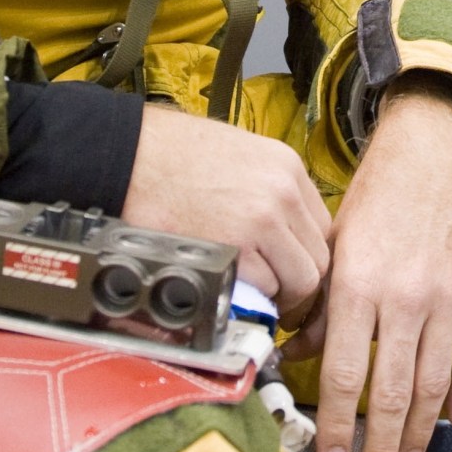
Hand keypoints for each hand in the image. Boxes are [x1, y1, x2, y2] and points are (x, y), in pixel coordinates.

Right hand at [122, 106, 331, 316]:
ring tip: (254, 293)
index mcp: (287, 167)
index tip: (291, 269)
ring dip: (278, 294)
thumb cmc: (172, 153)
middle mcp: (282, 192)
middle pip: (319, 258)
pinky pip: (265, 290)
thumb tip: (284, 233)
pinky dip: (252, 297)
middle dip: (299, 284)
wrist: (129, 154)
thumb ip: (271, 190)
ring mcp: (262, 221)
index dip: (306, 255)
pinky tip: (233, 288)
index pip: (323, 228)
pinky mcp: (235, 249)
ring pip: (300, 280)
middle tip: (277, 295)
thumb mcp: (241, 155)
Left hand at [295, 82, 451, 451]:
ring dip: (421, 434)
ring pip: (434, 385)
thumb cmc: (374, 196)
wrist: (432, 155)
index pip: (343, 373)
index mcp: (358, 284)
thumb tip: (295, 352)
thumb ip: (316, 303)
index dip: (334, 423)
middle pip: (392, 392)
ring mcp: (445, 298)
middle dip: (381, 446)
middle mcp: (403, 297)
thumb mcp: (331, 244)